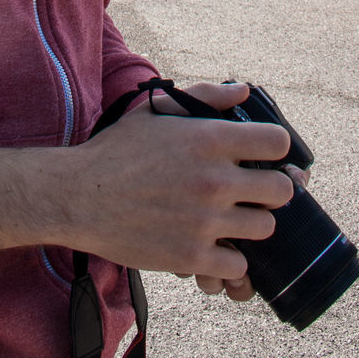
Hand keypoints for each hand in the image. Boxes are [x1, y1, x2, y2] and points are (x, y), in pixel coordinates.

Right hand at [0, 80, 293, 277]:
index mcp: (208, 139)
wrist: (77, 195)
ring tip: (230, 220)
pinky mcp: (192, 257)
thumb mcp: (155, 111)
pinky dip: (229, 260)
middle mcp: (213, 179)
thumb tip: (243, 90)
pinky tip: (212, 247)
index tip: (264, 157)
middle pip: (281, 191)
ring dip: (251, 225)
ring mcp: (205, 221)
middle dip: (270, 190)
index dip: (275, 150)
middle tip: (251, 192)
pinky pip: (239, 267)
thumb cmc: (116, 150)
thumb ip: (204, 96)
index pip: (277, 144)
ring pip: (265, 229)